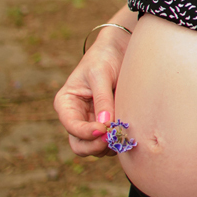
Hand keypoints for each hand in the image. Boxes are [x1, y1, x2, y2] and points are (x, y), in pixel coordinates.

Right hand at [53, 32, 126, 157]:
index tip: (104, 129)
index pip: (71, 126)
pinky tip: (129, 131)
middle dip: (95, 145)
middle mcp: (76, 117)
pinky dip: (118, 141)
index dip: (86, 132)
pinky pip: (110, 141)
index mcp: (66, 104)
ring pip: (96, 147)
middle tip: (114, 138)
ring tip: (124, 133)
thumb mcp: (100, 75)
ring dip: (109, 146)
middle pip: (80, 145)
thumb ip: (102, 99)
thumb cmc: (105, 57)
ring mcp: (92, 122)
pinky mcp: (109, 124)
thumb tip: (105, 124)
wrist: (120, 49)